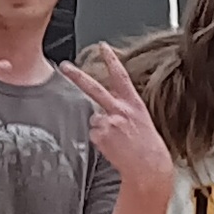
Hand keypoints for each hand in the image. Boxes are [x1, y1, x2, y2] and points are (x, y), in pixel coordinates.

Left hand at [61, 43, 174, 190]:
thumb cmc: (148, 146)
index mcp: (134, 103)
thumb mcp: (142, 120)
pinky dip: (100, 140)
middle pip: (94, 88)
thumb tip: (103, 107)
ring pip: (94, 119)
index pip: (121, 76)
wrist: (148, 167)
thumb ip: (124, 108)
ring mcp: (108, 122)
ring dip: (101, 128)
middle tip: (64, 66)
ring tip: (117, 140)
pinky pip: (93, 134)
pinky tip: (112, 147)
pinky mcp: (100, 136)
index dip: (111, 59)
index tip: (102, 46)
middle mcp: (120, 110)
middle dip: (77, 76)